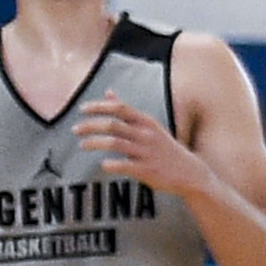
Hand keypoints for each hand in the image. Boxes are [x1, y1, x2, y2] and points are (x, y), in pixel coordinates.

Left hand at [74, 96, 206, 198]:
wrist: (190, 173)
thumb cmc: (164, 148)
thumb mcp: (149, 125)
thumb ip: (127, 111)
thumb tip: (108, 92)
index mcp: (146, 122)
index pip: (119, 108)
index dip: (99, 107)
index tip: (82, 109)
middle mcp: (146, 135)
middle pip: (113, 125)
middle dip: (91, 126)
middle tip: (75, 130)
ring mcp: (146, 152)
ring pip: (115, 143)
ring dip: (94, 143)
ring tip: (82, 145)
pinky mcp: (147, 170)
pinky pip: (124, 165)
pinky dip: (110, 164)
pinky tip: (103, 164)